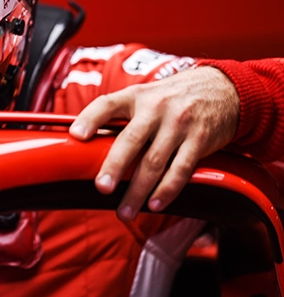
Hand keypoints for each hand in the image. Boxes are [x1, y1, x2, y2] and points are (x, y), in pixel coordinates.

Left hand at [69, 66, 239, 220]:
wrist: (223, 89)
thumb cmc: (173, 97)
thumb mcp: (145, 96)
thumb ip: (121, 115)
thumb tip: (87, 141)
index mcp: (137, 96)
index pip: (107, 104)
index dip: (89, 118)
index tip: (76, 135)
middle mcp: (156, 109)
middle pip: (131, 140)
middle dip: (115, 166)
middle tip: (101, 188)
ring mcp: (179, 125)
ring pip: (155, 162)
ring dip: (138, 191)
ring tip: (125, 211)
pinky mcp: (200, 140)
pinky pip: (181, 169)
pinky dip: (167, 190)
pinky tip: (155, 204)